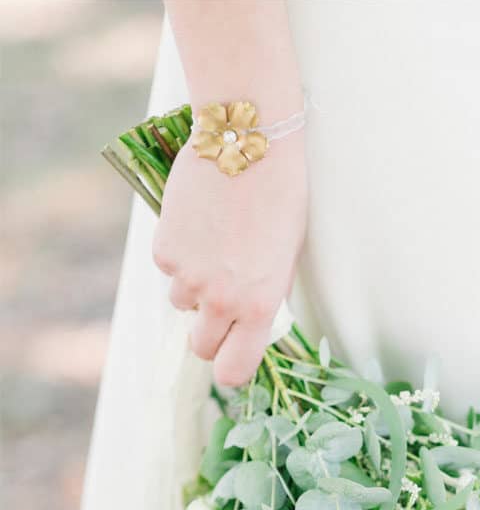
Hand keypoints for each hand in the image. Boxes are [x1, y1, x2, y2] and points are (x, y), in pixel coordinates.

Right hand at [152, 132, 306, 384]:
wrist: (245, 140)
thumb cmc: (279, 196)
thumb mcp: (285, 256)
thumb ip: (265, 296)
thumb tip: (250, 322)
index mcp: (259, 306)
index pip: (235, 369)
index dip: (231, 368)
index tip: (232, 358)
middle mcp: (221, 300)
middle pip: (202, 347)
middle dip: (209, 333)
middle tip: (220, 303)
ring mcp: (188, 277)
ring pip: (181, 303)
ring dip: (193, 285)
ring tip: (215, 245)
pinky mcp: (164, 251)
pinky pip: (168, 268)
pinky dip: (179, 253)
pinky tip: (199, 223)